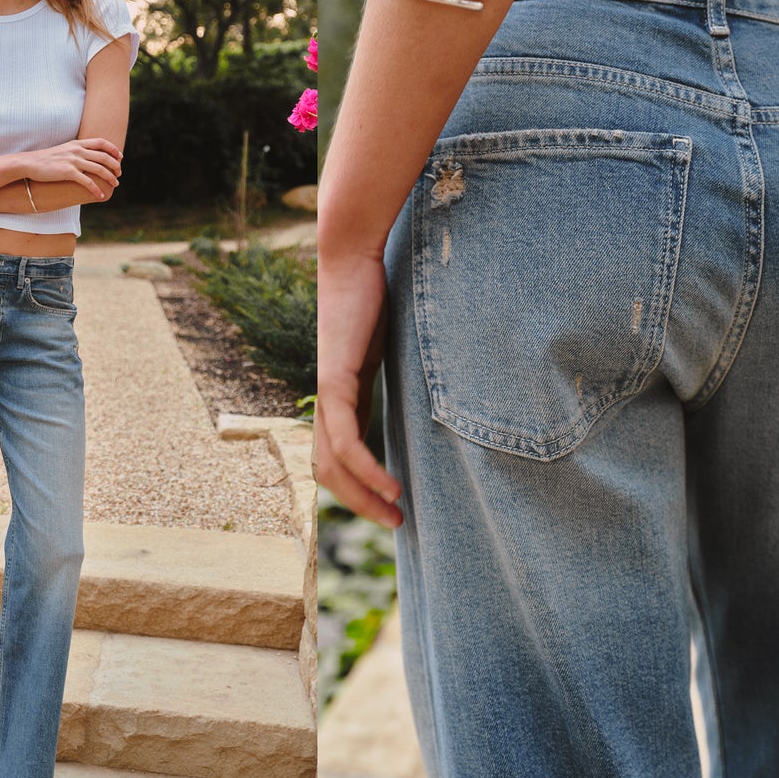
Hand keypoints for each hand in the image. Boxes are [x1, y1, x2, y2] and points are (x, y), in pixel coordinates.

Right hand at [18, 138, 123, 199]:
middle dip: (115, 166)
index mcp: (77, 144)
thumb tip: (89, 158)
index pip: (101, 142)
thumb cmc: (47, 159)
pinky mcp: (68, 172)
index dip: (113, 149)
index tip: (120, 157)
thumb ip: (77, 151)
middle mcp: (77, 150)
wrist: (30, 163)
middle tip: (119, 174)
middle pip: (104, 156)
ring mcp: (73, 161)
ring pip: (99, 169)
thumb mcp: (64, 150)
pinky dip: (96, 189)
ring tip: (115, 185)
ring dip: (110, 178)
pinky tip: (100, 196)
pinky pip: (87, 181)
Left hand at [312, 249, 402, 528]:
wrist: (353, 254)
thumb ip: (411, 365)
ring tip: (395, 514)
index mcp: (344, 394)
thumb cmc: (380, 289)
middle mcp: (328, 399)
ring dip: (362, 496)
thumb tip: (451, 375)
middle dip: (362, 503)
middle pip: (330, 470)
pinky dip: (364, 470)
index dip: (362, 486)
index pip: (341, 455)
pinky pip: (344, 440)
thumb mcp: (399, 340)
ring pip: (331, 464)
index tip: (397, 503)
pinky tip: (389, 487)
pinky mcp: (333, 381)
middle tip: (397, 523)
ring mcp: (327, 392)